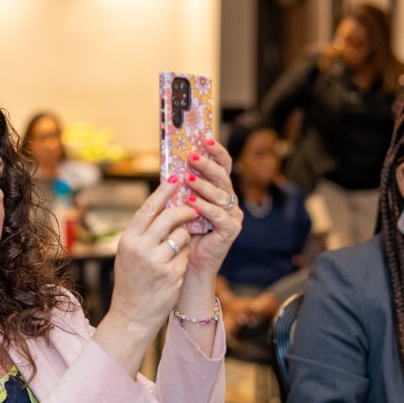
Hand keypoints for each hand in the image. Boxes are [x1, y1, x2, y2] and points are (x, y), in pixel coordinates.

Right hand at [102, 179, 200, 336]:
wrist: (132, 315)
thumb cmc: (131, 281)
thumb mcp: (128, 253)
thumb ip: (142, 232)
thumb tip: (161, 206)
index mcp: (128, 240)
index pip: (148, 209)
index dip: (163, 192)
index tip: (175, 180)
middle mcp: (141, 249)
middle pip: (169, 217)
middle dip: (184, 210)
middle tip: (193, 208)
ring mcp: (158, 262)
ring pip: (181, 235)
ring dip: (184, 236)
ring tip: (177, 246)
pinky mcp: (173, 275)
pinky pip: (186, 254)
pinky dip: (185, 255)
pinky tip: (177, 265)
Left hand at [179, 139, 242, 279]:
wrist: (189, 264)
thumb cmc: (184, 233)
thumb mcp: (181, 204)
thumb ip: (181, 186)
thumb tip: (170, 163)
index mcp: (220, 191)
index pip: (223, 166)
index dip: (216, 151)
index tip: (204, 138)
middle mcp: (230, 201)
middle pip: (223, 177)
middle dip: (207, 165)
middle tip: (191, 157)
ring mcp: (233, 215)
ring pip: (221, 195)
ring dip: (203, 185)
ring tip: (188, 179)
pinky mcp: (231, 230)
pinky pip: (218, 215)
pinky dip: (204, 207)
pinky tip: (191, 202)